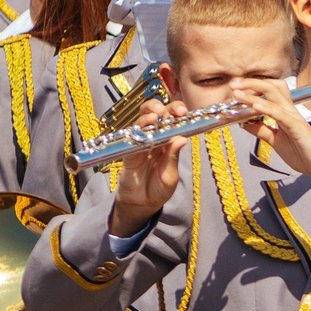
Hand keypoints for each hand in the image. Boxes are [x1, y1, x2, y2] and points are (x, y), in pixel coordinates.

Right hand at [108, 99, 183, 235]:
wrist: (141, 203)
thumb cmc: (159, 188)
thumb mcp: (170, 175)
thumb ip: (173, 158)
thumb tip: (182, 138)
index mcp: (169, 142)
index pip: (174, 121)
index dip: (177, 113)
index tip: (183, 112)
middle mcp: (155, 138)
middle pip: (158, 115)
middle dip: (165, 108)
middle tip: (173, 110)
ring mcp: (140, 142)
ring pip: (143, 121)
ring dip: (149, 114)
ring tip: (156, 114)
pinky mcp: (127, 150)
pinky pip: (131, 136)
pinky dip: (137, 129)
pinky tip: (144, 126)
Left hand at [233, 78, 310, 219]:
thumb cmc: (304, 154)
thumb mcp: (275, 141)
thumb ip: (261, 130)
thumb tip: (244, 123)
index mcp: (285, 113)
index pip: (270, 91)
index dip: (252, 87)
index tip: (235, 88)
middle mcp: (290, 111)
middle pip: (272, 86)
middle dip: (251, 83)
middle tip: (234, 83)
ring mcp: (294, 118)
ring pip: (274, 96)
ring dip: (253, 92)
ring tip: (237, 91)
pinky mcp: (297, 127)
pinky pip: (280, 114)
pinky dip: (266, 108)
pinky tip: (254, 106)